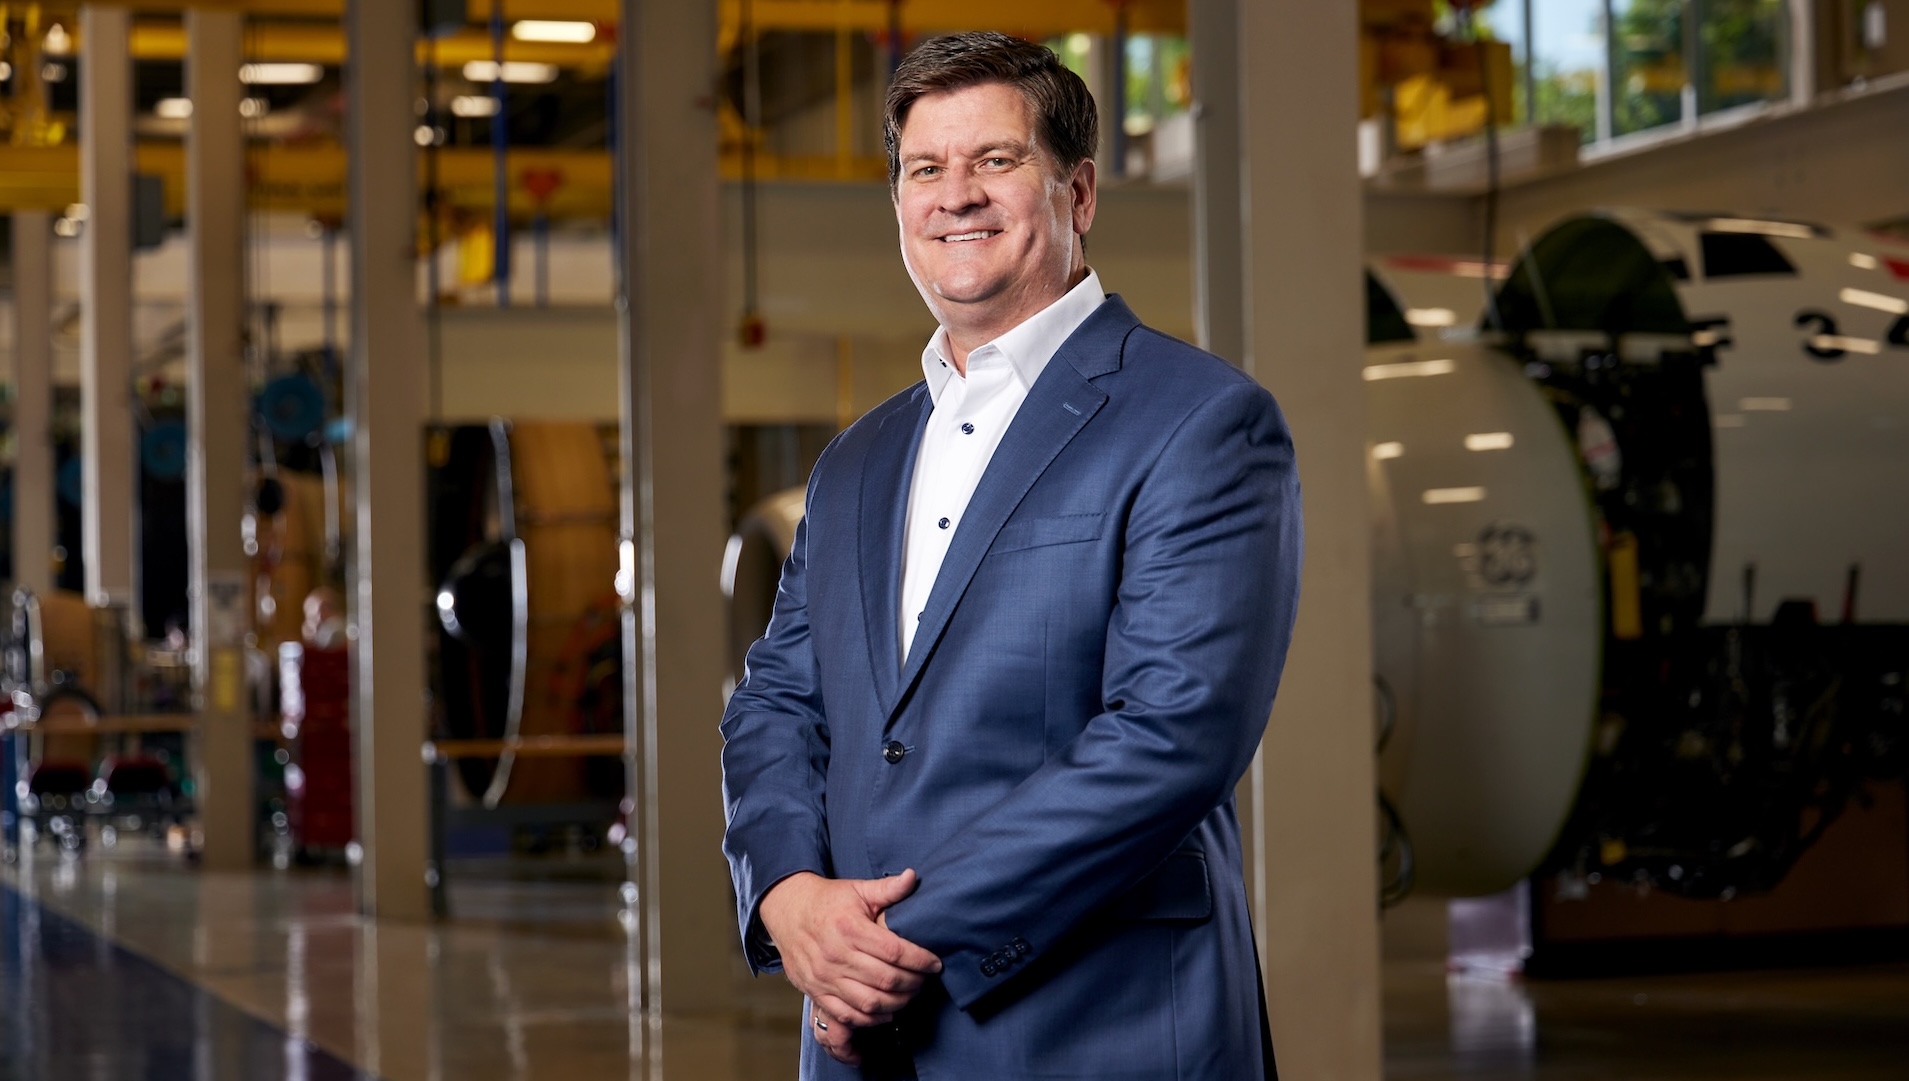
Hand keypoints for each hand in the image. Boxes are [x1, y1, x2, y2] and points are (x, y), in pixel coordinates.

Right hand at [759, 869, 941, 1064]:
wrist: (787, 911)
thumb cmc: (827, 901)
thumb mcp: (857, 889)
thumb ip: (888, 888)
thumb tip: (914, 876)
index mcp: (850, 928)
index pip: (895, 951)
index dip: (920, 960)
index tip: (935, 963)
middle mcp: (836, 955)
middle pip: (886, 979)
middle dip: (914, 983)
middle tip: (926, 979)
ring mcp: (825, 977)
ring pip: (870, 1002)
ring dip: (897, 1003)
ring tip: (910, 994)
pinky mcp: (816, 992)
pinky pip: (847, 1015)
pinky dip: (871, 1019)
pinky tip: (886, 1011)